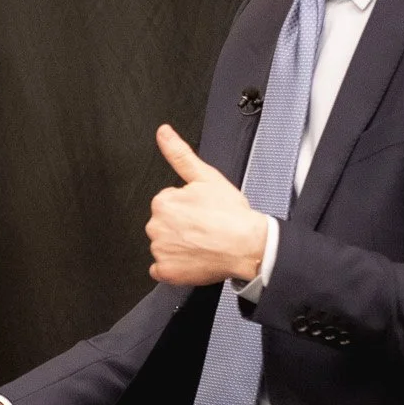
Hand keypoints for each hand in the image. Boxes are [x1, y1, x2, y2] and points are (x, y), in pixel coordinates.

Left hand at [146, 124, 270, 285]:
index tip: (201, 212)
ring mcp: (160, 251)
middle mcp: (156, 226)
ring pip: (164, 246)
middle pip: (163, 224)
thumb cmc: (231, 214)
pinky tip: (192, 259)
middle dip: (180, 225)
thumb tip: (163, 132)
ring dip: (178, 246)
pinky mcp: (166, 271)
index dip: (186, 207)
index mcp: (163, 202)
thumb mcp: (206, 176)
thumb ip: (179, 153)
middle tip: (204, 227)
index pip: (167, 203)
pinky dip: (174, 267)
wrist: (247, 245)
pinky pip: (162, 269)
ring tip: (203, 243)